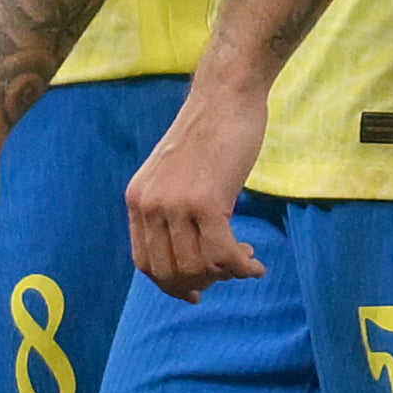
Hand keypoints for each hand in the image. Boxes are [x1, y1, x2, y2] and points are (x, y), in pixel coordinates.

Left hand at [125, 75, 267, 298]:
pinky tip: (255, 266)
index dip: (170, 285)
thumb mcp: (173, 176)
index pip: (144, 262)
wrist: (224, 100)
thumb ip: (170, 210)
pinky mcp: (206, 202)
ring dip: (225, 275)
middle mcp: (148, 205)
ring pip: (196, 267)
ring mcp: (174, 204)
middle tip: (227, 273)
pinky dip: (242, 268)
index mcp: (137, 200)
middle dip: (201, 284)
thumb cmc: (208, 137)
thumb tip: (191, 255)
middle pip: (169, 272)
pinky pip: (222, 254)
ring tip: (244, 261)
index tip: (195, 292)